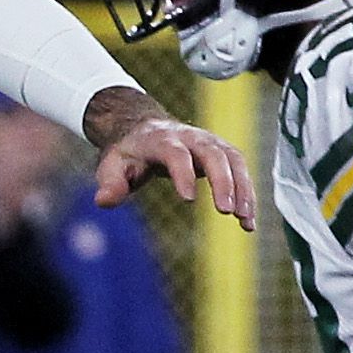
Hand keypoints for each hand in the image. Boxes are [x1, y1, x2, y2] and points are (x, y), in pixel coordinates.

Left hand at [88, 97, 254, 228]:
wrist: (144, 130)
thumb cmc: (129, 153)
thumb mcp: (111, 166)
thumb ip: (110, 183)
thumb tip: (103, 201)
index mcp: (161, 139)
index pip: (175, 153)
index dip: (182, 172)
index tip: (188, 199)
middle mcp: (190, 137)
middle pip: (213, 153)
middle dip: (223, 181)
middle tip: (227, 212)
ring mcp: (210, 142)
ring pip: (233, 160)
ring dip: (243, 189)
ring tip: (245, 220)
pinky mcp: (222, 152)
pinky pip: (240, 170)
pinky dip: (247, 194)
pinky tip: (248, 222)